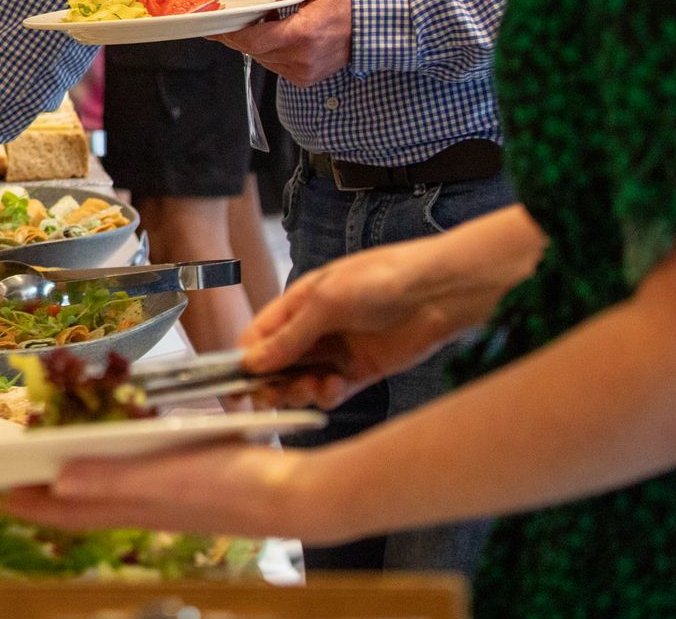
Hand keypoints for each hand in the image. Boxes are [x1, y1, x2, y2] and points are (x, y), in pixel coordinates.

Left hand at [0, 438, 355, 544]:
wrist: (295, 495)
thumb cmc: (230, 486)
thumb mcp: (164, 477)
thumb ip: (111, 480)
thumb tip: (57, 480)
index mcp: (134, 506)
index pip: (69, 511)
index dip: (30, 504)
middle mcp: (145, 505)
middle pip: (83, 501)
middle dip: (46, 491)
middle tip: (13, 474)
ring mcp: (167, 495)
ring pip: (109, 488)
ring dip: (79, 474)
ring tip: (54, 458)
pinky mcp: (189, 479)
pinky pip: (138, 475)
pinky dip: (118, 464)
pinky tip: (121, 446)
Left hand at [214, 0, 351, 85]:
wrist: (370, 27)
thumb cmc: (347, 3)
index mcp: (303, 34)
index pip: (255, 40)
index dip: (232, 34)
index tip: (215, 27)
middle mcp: (302, 58)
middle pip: (254, 51)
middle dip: (236, 37)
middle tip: (221, 25)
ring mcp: (303, 72)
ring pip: (263, 59)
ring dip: (252, 44)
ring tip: (246, 26)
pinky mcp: (305, 78)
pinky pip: (275, 65)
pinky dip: (267, 52)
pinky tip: (269, 36)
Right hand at [240, 234, 467, 408]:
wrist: (440, 291)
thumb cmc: (381, 279)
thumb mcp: (325, 302)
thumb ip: (288, 336)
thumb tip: (252, 362)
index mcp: (297, 305)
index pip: (258, 338)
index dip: (244, 361)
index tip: (236, 385)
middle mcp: (313, 330)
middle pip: (276, 366)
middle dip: (271, 383)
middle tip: (274, 395)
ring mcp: (337, 352)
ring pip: (302, 383)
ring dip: (299, 391)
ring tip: (312, 387)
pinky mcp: (361, 371)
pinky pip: (332, 392)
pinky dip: (327, 396)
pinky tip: (334, 387)